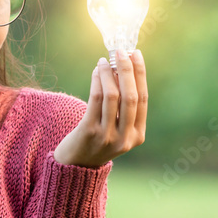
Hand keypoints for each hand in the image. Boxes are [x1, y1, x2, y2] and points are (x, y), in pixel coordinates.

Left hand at [54, 49, 147, 167]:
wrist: (75, 167)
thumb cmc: (97, 140)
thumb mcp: (117, 129)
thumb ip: (124, 106)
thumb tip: (122, 68)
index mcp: (137, 136)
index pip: (143, 99)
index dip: (140, 74)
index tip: (136, 54)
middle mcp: (125, 138)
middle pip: (130, 96)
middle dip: (127, 70)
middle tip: (120, 51)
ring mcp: (107, 136)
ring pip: (112, 96)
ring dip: (109, 73)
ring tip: (104, 60)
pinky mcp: (89, 132)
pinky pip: (96, 99)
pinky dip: (97, 80)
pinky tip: (97, 71)